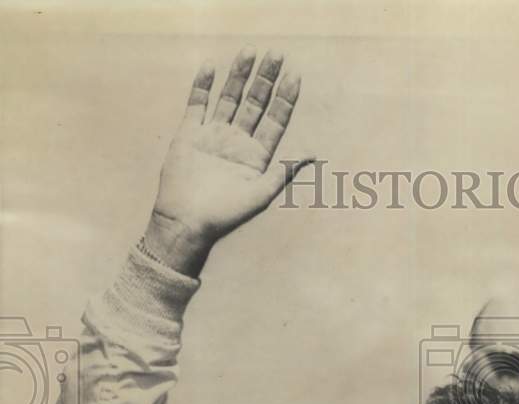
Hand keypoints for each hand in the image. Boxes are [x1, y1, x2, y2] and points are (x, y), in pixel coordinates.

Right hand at [143, 48, 313, 275]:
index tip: (294, 76)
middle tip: (276, 53)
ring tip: (249, 52)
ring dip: (239, 76)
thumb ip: (285, 171)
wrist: (188, 221)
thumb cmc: (226, 213)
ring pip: (229, 98)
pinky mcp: (189, 134)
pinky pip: (197, 104)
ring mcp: (213, 135)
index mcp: (257, 155)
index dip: (285, 98)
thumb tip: (313, 154)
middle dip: (265, 79)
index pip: (275, 120)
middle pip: (254, 103)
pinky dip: (203, 86)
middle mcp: (237, 141)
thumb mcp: (262, 193)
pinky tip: (211, 67)